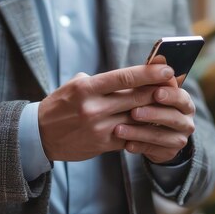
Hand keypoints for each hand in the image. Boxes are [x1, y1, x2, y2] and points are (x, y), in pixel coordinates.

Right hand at [38, 64, 174, 160]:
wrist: (39, 135)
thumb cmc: (59, 106)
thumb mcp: (74, 86)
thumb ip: (100, 81)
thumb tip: (129, 76)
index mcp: (86, 89)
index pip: (124, 77)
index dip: (149, 73)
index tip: (166, 69)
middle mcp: (93, 108)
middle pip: (137, 97)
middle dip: (158, 90)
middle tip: (174, 84)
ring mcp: (99, 128)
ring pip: (137, 118)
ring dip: (155, 111)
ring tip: (168, 103)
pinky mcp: (103, 144)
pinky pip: (130, 135)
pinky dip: (142, 128)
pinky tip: (153, 123)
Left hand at [114, 84, 195, 163]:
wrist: (154, 133)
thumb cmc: (150, 104)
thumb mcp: (151, 90)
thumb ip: (154, 76)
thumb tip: (159, 57)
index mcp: (184, 102)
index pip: (181, 97)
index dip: (170, 95)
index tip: (156, 93)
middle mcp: (186, 121)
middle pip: (173, 118)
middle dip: (153, 114)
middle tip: (134, 112)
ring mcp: (179, 139)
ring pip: (161, 136)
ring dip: (139, 132)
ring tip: (119, 129)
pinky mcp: (168, 153)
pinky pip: (153, 151)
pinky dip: (139, 146)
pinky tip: (126, 144)